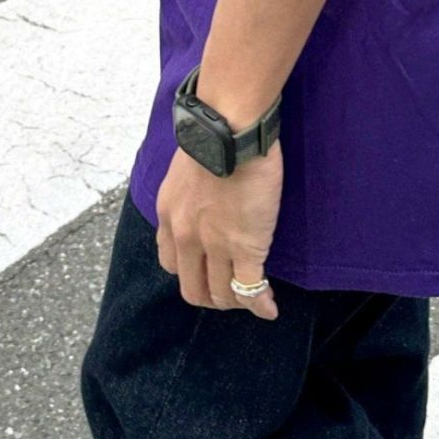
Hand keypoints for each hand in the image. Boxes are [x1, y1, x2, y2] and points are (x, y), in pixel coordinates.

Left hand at [155, 139, 282, 318]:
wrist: (229, 130)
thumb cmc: (213, 136)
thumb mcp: (183, 169)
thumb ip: (187, 191)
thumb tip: (202, 191)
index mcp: (169, 217)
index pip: (172, 264)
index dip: (191, 273)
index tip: (207, 271)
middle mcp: (185, 237)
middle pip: (193, 289)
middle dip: (212, 297)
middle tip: (230, 293)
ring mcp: (214, 246)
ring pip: (221, 293)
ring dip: (236, 302)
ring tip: (252, 297)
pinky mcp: (245, 247)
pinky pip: (250, 288)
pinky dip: (260, 303)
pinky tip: (270, 307)